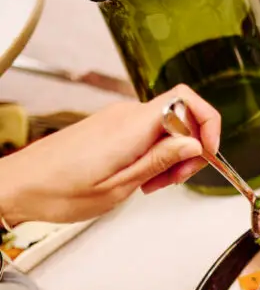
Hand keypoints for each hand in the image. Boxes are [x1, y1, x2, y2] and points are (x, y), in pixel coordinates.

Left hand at [0, 86, 219, 225]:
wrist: (19, 185)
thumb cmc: (60, 190)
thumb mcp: (120, 186)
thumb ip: (160, 161)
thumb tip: (193, 144)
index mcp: (133, 126)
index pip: (186, 100)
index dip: (208, 123)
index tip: (210, 152)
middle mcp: (125, 114)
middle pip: (180, 115)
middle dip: (189, 148)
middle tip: (175, 179)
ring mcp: (116, 118)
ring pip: (164, 127)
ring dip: (170, 155)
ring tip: (152, 184)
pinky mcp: (109, 127)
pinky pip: (145, 133)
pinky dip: (153, 154)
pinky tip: (139, 177)